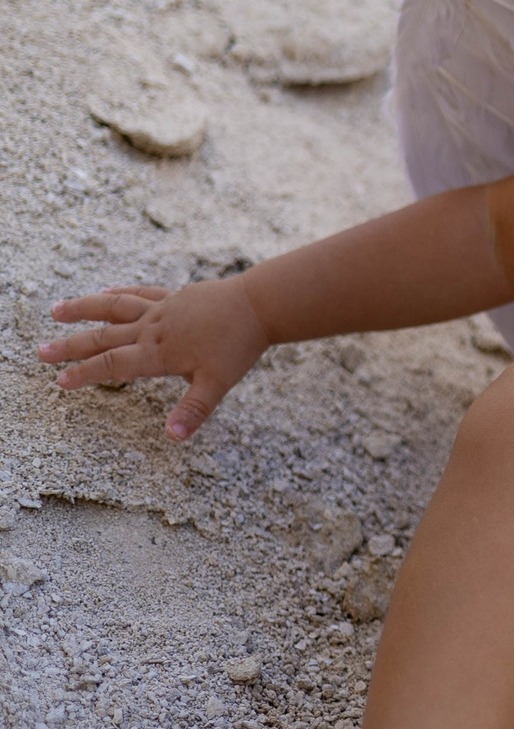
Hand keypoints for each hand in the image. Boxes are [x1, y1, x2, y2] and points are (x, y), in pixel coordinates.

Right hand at [39, 279, 270, 440]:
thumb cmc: (239, 346)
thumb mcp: (217, 384)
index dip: (85, 374)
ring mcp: (162, 309)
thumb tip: (174, 438)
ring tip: (55, 310)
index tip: (60, 381)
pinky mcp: (174, 296)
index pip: (113, 365)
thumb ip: (193, 410)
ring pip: (114, 308)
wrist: (259, 305)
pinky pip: (140, 293)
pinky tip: (102, 291)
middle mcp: (153, 329)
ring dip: (83, 309)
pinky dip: (119, 293)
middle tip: (40, 352)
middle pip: (104, 337)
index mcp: (159, 353)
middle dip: (70, 347)